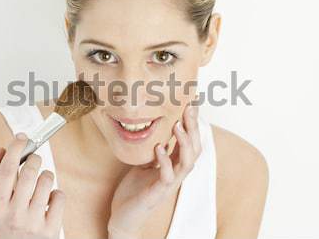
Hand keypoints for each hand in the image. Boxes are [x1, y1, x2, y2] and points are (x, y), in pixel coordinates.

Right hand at [0, 133, 65, 238]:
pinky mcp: (51, 228)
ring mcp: (33, 223)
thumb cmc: (9, 223)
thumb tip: (2, 149)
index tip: (21, 137)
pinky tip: (49, 201)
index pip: (6, 171)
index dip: (15, 150)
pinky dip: (56, 194)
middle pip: (30, 172)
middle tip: (35, 158)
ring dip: (46, 175)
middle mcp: (14, 216)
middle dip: (35, 159)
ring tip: (42, 183)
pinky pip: (59, 195)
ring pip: (47, 181)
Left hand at [107, 103, 201, 238]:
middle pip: (195, 148)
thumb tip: (157, 130)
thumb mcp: (145, 163)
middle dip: (193, 127)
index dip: (193, 122)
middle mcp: (176, 173)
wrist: (124, 216)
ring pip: (187, 162)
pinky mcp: (157, 193)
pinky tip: (159, 148)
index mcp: (174, 164)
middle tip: (189, 107)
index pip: (190, 140)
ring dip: (185, 142)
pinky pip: (167, 177)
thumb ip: (155, 150)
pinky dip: (165, 161)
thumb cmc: (135, 190)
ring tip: (178, 125)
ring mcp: (169, 184)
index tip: (192, 102)